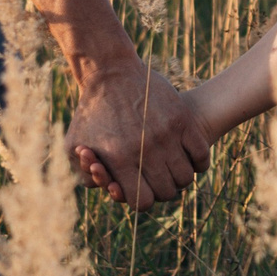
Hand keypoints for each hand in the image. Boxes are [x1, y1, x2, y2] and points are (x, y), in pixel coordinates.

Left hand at [64, 57, 210, 210]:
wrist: (111, 73)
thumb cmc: (91, 112)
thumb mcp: (74, 144)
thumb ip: (85, 175)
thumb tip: (110, 189)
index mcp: (120, 159)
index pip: (142, 202)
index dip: (142, 201)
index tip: (140, 190)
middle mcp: (145, 150)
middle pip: (166, 192)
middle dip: (160, 190)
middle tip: (156, 179)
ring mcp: (167, 134)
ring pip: (185, 177)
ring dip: (179, 178)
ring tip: (171, 169)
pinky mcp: (182, 120)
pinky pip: (201, 155)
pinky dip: (198, 163)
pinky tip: (188, 158)